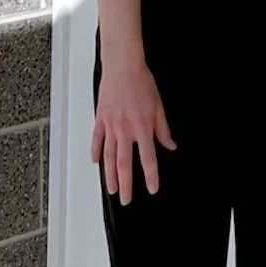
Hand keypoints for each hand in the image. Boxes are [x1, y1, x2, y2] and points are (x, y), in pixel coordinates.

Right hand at [93, 54, 175, 204]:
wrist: (123, 67)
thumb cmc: (141, 83)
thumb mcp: (158, 106)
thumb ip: (162, 129)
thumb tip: (170, 145)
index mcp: (142, 128)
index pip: (148, 158)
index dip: (151, 176)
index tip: (152, 188)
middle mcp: (125, 131)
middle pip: (125, 164)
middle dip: (126, 185)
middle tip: (125, 199)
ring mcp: (111, 126)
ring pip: (109, 157)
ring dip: (109, 175)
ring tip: (111, 189)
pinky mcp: (101, 119)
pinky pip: (97, 140)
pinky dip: (96, 152)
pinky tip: (96, 163)